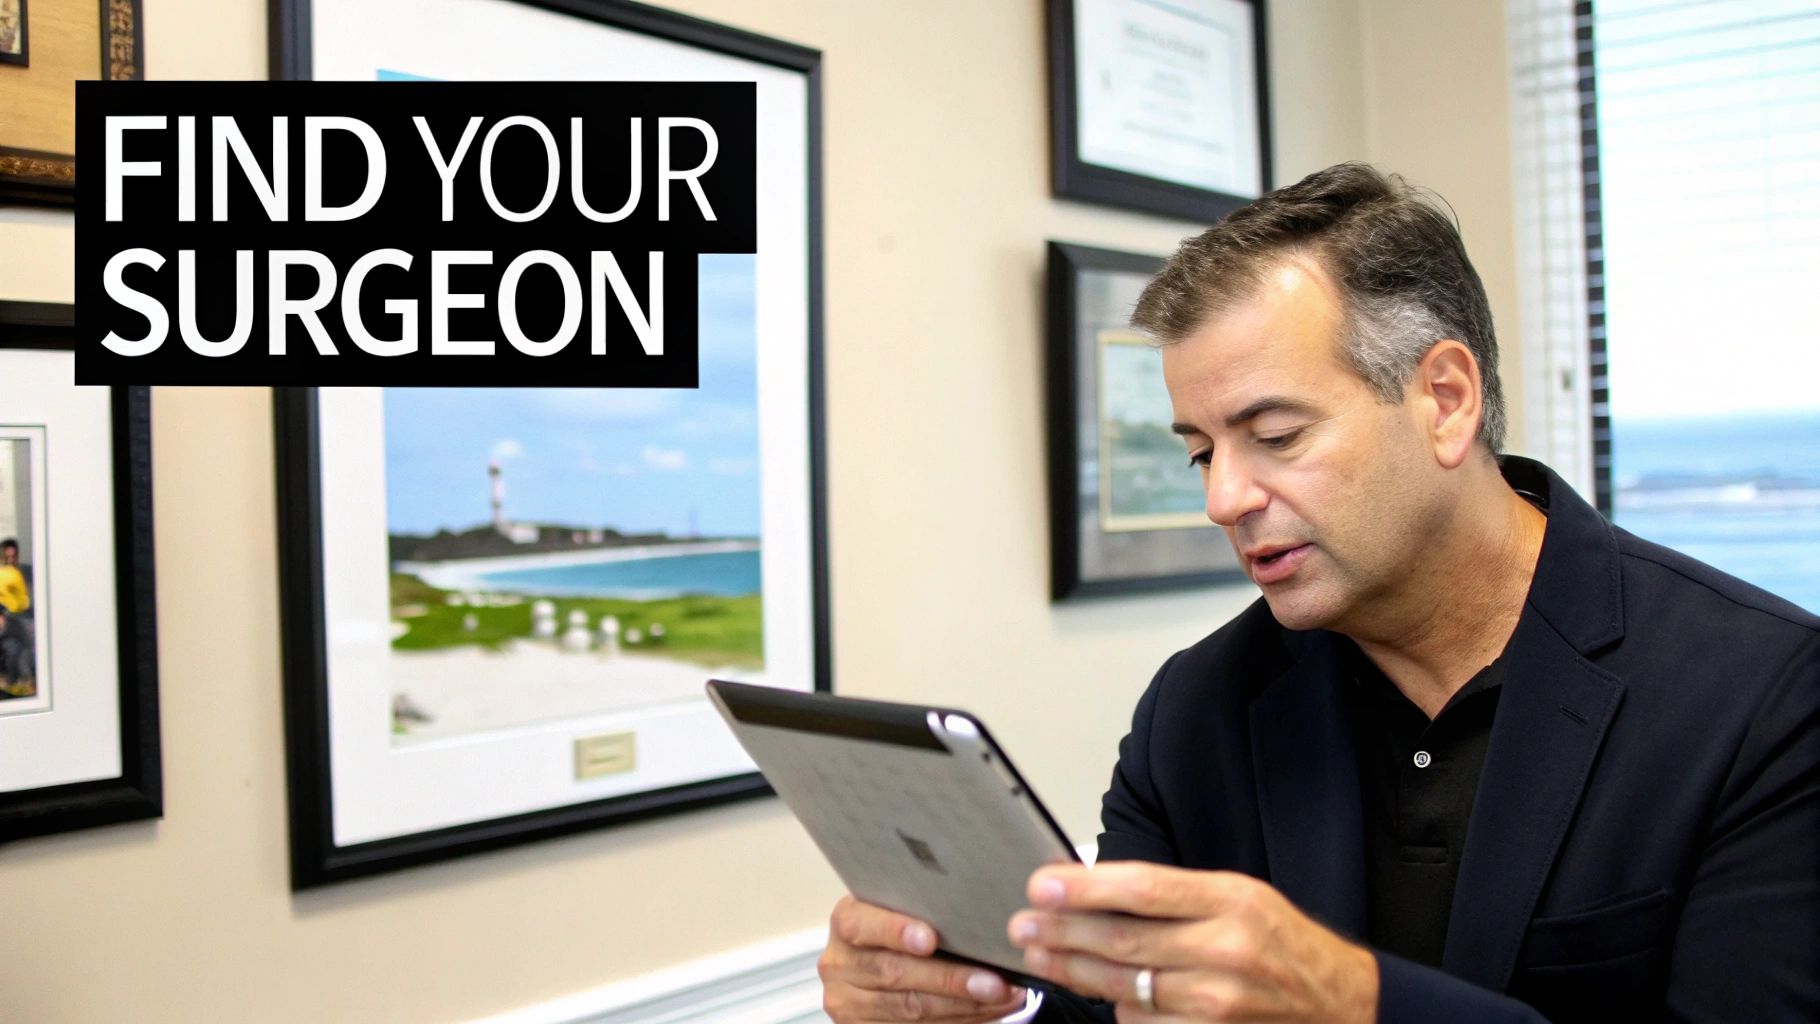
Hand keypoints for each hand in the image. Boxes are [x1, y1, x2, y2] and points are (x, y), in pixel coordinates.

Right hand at [820, 895, 1029, 1022]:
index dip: (895, 931)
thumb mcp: (896, 908)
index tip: (930, 939)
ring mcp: (849, 1001)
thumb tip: (977, 909)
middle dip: (950, 978)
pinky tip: (988, 1010)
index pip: (861, 925)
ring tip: (1002, 996)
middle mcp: (841, 963)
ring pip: (909, 1008)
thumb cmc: (898, 926)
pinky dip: (959, 1019)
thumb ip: (921, 906)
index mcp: (847, 921)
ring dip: (963, 1005)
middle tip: (994, 981)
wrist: (873, 966)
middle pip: (894, 973)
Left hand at [1008, 863, 1377, 1021]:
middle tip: (1021, 926)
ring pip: (1125, 990)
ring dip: (1075, 975)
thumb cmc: (1282, 944)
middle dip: (1061, 933)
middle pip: (1123, 941)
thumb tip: (1096, 889)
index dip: (1084, 887)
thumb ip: (1176, 895)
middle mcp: (1226, 951)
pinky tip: (1103, 996)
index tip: (1042, 885)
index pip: (1143, 887)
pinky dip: (1119, 1012)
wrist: (1340, 1005)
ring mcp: (1220, 1003)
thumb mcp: (1240, 897)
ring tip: (1042, 958)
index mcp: (1232, 900)